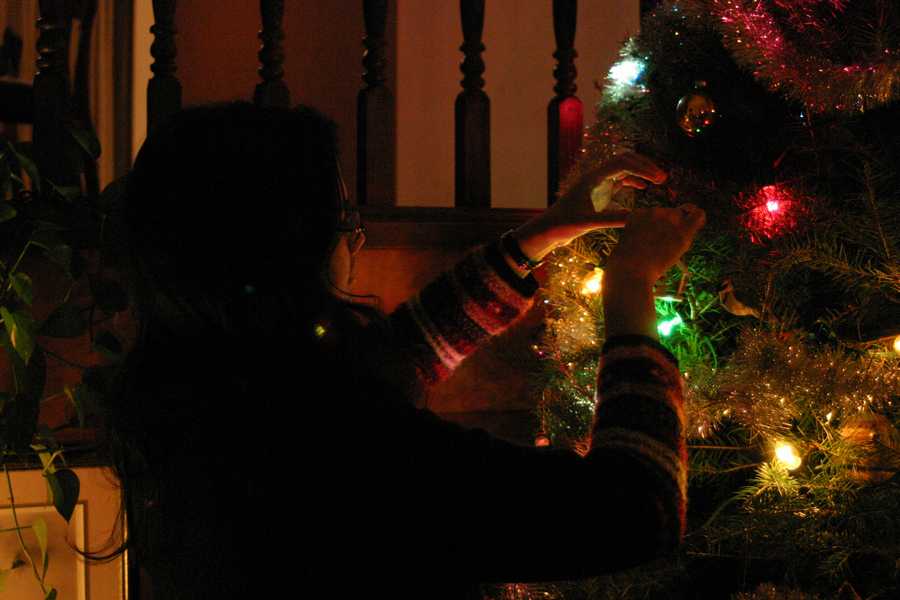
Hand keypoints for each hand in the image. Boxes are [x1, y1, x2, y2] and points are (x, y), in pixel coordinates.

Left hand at [511, 153, 667, 262]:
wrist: (549, 230)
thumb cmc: (563, 225)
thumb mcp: (588, 223)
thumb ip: (611, 219)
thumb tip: (636, 217)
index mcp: (593, 178)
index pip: (622, 163)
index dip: (642, 168)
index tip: (657, 179)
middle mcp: (597, 177)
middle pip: (625, 161)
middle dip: (645, 166)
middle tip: (663, 177)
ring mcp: (598, 184)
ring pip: (624, 170)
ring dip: (641, 173)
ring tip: (659, 180)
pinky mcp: (600, 193)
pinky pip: (620, 181)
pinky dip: (634, 182)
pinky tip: (644, 188)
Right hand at [602, 204, 704, 339]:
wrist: (629, 272)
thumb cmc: (623, 266)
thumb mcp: (625, 246)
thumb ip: (640, 238)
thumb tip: (654, 242)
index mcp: (637, 214)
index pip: (653, 214)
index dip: (654, 228)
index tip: (650, 241)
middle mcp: (654, 211)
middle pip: (668, 214)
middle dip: (668, 227)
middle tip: (663, 245)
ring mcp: (669, 221)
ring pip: (682, 215)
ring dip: (682, 226)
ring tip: (677, 241)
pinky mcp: (682, 232)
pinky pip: (698, 216)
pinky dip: (698, 218)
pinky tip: (697, 224)